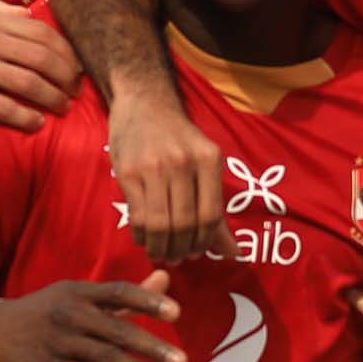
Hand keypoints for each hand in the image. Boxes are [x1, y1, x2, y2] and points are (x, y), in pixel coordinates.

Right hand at [0, 3, 79, 136]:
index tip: (78, 68)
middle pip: (40, 57)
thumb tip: (28, 12)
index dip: (66, 52)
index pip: (40, 33)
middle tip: (76, 91)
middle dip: (66, 76)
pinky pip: (5, 106)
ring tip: (64, 108)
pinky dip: (26, 117)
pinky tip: (38, 123)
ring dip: (52, 98)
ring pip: (28, 82)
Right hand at [0, 272, 185, 361]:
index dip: (148, 301)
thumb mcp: (79, 297)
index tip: (175, 314)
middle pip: (117, 329)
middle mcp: (69, 314)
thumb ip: (125, 295)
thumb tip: (166, 276)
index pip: (119, 292)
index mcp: (79, 293)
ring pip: (106, 358)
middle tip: (181, 361)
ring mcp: (58, 342)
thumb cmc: (47, 314)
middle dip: (151, 347)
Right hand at [106, 90, 226, 264]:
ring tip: (162, 254)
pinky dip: (143, 236)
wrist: (144, 102)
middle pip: (186, 223)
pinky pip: (139, 216)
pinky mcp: (129, 173)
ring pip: (161, 224)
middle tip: (177, 259)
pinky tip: (145, 239)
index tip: (197, 253)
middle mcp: (184, 162)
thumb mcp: (204, 163)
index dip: (204, 242)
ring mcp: (154, 167)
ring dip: (161, 248)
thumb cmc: (178, 137)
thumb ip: (216, 208)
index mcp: (209, 159)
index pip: (211, 215)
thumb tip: (233, 253)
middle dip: (182, 249)